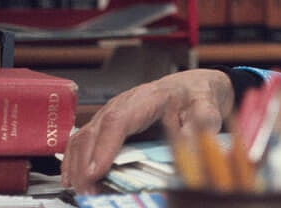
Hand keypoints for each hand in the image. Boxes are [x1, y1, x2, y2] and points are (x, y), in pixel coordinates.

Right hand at [60, 68, 233, 192]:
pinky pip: (82, 142)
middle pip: (95, 131)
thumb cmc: (196, 97)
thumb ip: (203, 122)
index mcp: (150, 97)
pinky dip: (74, 162)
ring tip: (83, 191)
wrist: (191, 88)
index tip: (97, 171)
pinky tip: (73, 181)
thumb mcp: (207, 107)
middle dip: (86, 164)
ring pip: (83, 137)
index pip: (119, 120)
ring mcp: (111, 112)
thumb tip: (190, 141)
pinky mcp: (106, 124)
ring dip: (76, 166)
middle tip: (89, 191)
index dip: (105, 146)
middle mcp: (123, 103)